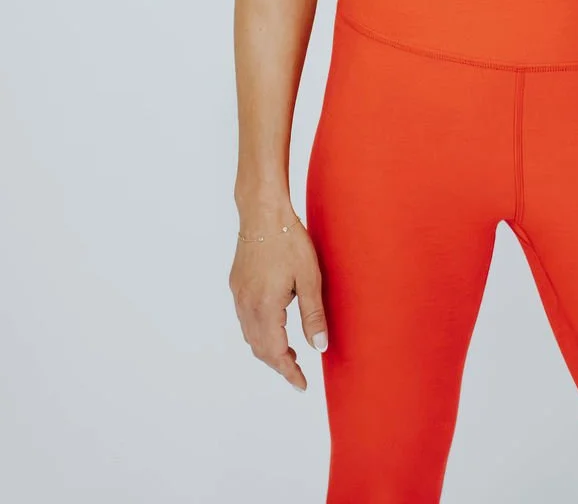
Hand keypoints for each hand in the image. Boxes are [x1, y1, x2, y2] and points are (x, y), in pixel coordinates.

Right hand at [228, 211, 327, 390]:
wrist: (263, 211)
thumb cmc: (289, 240)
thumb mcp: (309, 278)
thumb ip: (313, 315)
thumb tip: (319, 347)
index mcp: (265, 307)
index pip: (275, 353)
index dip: (288, 372)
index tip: (301, 386)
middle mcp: (246, 305)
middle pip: (259, 348)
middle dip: (278, 364)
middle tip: (298, 371)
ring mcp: (238, 295)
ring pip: (250, 335)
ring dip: (267, 349)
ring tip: (289, 352)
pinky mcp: (236, 284)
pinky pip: (245, 319)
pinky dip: (259, 332)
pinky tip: (273, 325)